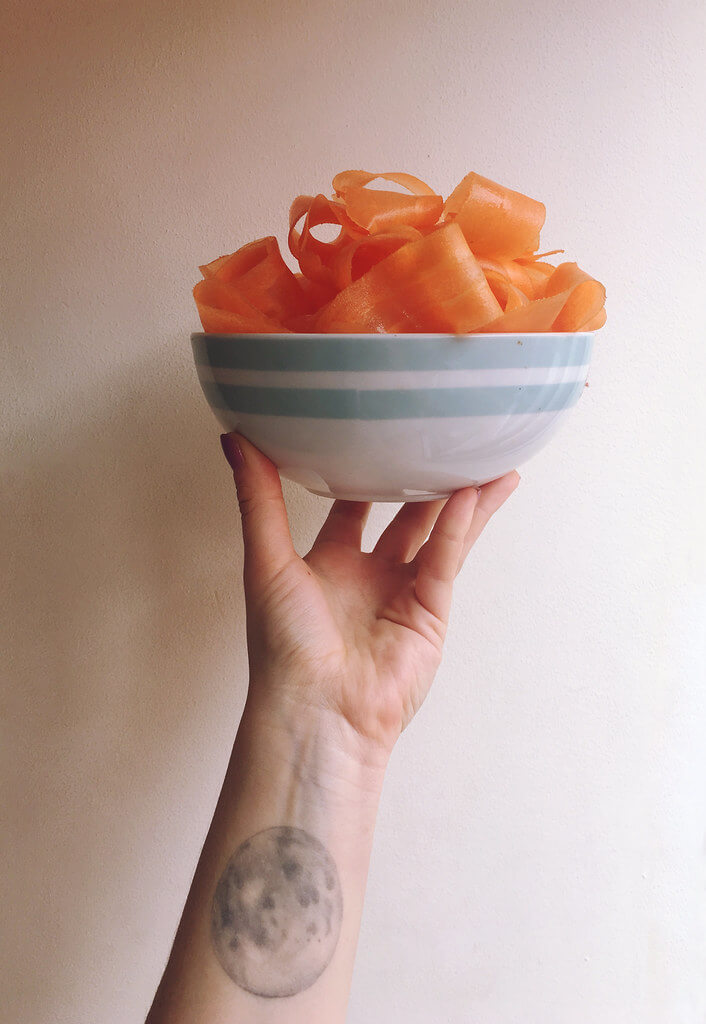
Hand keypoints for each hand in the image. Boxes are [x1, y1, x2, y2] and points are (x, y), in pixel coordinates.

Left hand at [221, 433, 518, 764]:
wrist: (316, 709)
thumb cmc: (283, 646)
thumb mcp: (266, 560)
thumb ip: (258, 499)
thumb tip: (233, 440)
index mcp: (328, 567)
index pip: (352, 509)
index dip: (363, 474)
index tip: (375, 435)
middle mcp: (368, 578)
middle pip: (406, 517)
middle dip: (426, 482)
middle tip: (443, 441)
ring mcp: (403, 594)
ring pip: (440, 533)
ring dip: (463, 498)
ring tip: (489, 458)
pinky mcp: (430, 611)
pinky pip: (447, 558)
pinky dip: (461, 526)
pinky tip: (476, 491)